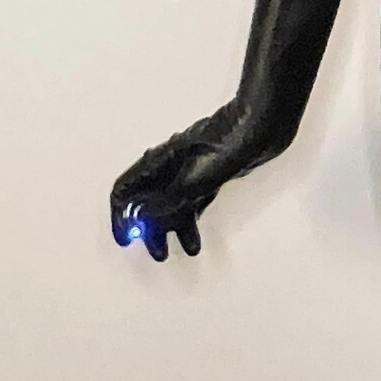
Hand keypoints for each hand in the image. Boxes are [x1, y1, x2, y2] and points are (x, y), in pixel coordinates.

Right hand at [110, 98, 278, 262]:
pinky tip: (195, 237)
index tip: (126, 241)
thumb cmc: (227, 143)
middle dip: (150, 231)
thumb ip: (167, 202)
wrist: (260, 127)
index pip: (124, 192)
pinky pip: (191, 203)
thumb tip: (146, 218)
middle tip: (158, 253)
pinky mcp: (209, 173)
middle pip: (147, 202)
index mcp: (158, 163)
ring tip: (182, 251)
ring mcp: (189, 169)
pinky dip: (190, 221)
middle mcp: (169, 166)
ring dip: (172, 229)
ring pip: (172, 205)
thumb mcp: (192, 181)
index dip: (121, 218)